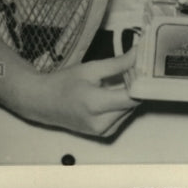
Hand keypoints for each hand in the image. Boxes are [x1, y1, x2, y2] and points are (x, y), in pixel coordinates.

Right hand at [14, 48, 139, 137]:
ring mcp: (102, 131)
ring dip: (129, 95)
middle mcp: (101, 123)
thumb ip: (117, 64)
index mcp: (95, 105)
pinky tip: (114, 91)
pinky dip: (122, 103)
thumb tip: (139, 54)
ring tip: (121, 79)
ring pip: (129, 110)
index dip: (142, 82)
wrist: (42, 102)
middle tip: (134, 68)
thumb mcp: (90, 68)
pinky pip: (122, 116)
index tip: (145, 67)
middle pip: (132, 104)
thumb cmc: (64, 83)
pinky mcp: (103, 134)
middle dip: (135, 86)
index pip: (132, 97)